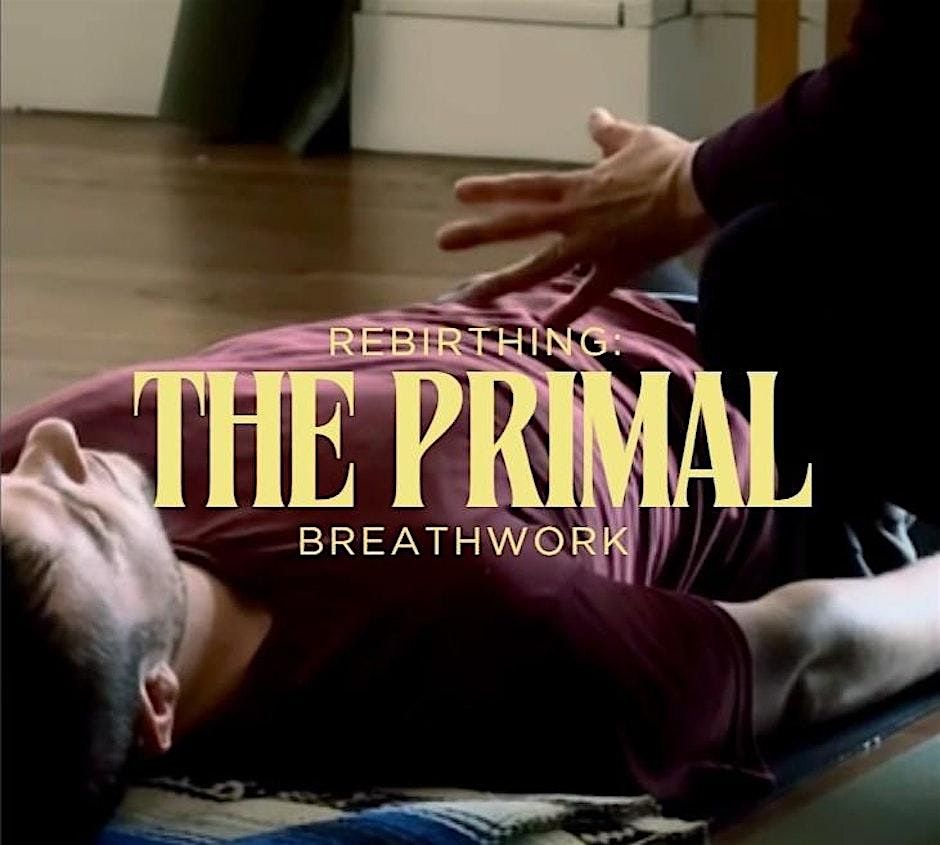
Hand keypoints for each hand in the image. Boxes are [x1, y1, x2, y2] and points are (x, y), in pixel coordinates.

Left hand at [437, 108, 713, 325]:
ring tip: (472, 293)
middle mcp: (575, 218)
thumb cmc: (670, 161)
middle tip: (443, 240)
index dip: (492, 189)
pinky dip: (568, 311)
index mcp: (578, 186)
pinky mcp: (616, 269)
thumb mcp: (634, 138)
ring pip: (539, 267)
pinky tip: (546, 326)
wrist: (702, 188)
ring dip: (503, 280)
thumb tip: (594, 116)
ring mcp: (592, 246)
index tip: (459, 193)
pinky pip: (587, 294)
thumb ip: (607, 133)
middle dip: (478, 233)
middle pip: (518, 226)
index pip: (526, 187)